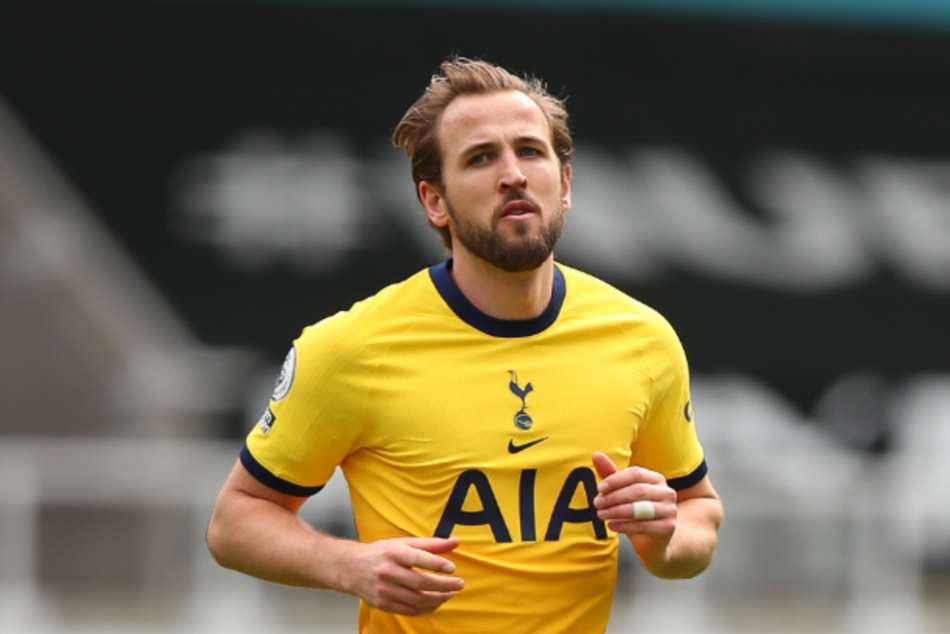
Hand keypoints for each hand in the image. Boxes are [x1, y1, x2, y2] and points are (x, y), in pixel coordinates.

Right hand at [341, 537, 463, 615]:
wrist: (351, 568)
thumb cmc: (381, 553)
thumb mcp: (403, 543)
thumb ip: (430, 544)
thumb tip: (456, 542)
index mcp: (392, 552)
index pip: (417, 558)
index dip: (436, 564)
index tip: (452, 568)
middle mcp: (387, 571)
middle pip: (420, 582)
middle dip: (443, 585)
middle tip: (459, 584)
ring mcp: (384, 590)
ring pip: (416, 599)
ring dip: (438, 598)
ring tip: (451, 593)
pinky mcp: (382, 604)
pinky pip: (409, 610)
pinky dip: (426, 608)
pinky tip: (436, 602)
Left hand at [592, 452, 676, 542]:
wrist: (653, 541)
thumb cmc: (636, 511)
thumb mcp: (622, 492)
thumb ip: (611, 474)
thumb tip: (596, 454)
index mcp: (656, 479)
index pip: (635, 473)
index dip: (616, 480)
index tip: (599, 488)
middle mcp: (667, 492)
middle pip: (638, 490)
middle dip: (613, 497)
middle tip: (597, 504)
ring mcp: (670, 510)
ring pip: (640, 508)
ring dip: (616, 511)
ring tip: (601, 515)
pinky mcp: (668, 527)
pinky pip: (644, 526)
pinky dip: (624, 526)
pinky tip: (611, 525)